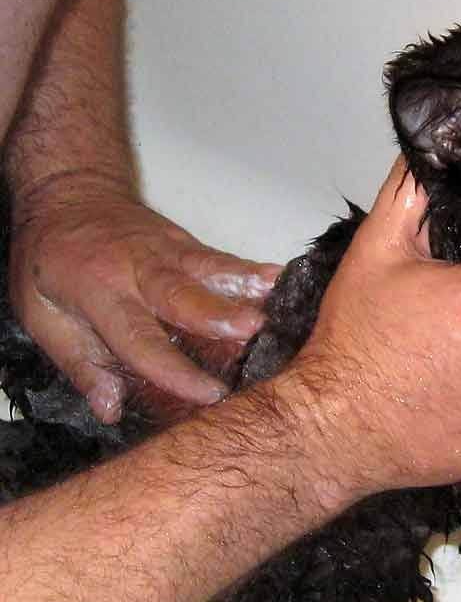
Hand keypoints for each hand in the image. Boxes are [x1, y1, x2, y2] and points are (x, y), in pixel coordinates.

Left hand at [8, 190, 280, 422]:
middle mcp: (138, 269)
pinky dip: (252, 269)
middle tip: (253, 329)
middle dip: (218, 313)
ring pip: (209, 267)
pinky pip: (222, 258)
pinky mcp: (189, 243)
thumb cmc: (50, 259)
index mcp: (97, 291)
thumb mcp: (38, 312)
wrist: (69, 193)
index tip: (209, 393)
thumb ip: (78, 361)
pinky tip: (281, 278)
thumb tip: (110, 408)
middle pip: (180, 294)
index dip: (174, 368)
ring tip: (278, 296)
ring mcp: (168, 251)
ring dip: (245, 283)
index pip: (138, 337)